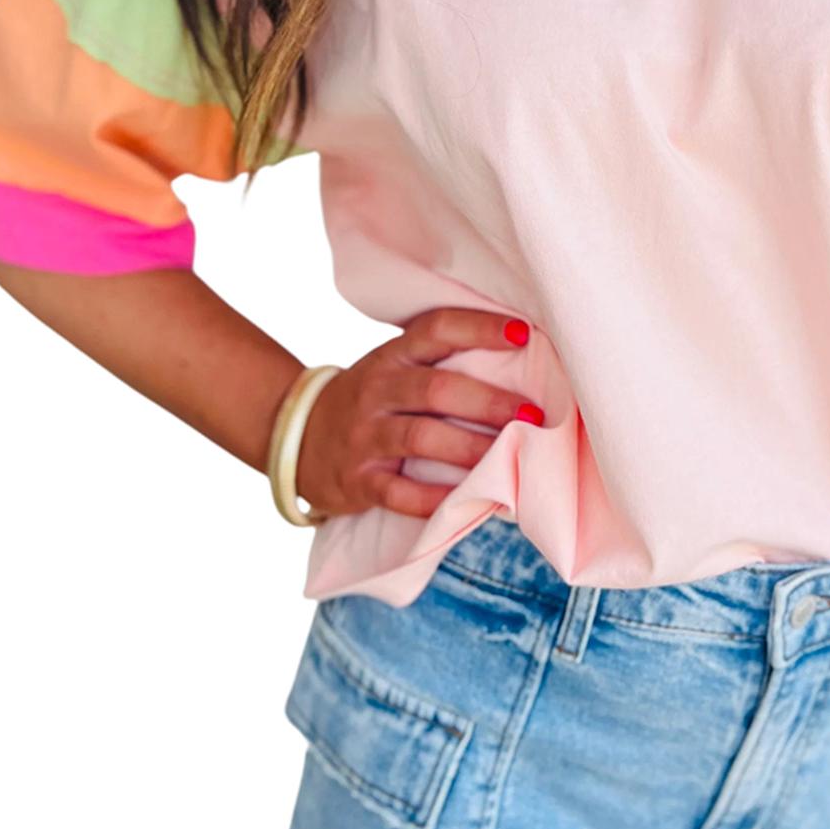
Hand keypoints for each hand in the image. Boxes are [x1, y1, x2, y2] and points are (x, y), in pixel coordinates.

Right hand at [294, 307, 542, 520]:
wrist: (297, 437)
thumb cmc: (371, 400)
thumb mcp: (393, 368)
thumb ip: (440, 363)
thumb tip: (521, 363)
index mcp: (393, 356)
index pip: (436, 329)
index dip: (479, 328)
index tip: (523, 333)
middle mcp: (378, 390)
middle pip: (436, 389)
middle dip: (488, 402)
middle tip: (532, 414)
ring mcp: (365, 435)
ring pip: (420, 438)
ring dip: (471, 448)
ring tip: (512, 456)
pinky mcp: (357, 479)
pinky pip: (398, 492)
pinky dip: (436, 498)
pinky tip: (469, 500)